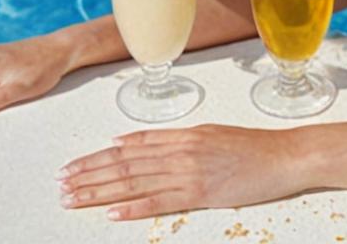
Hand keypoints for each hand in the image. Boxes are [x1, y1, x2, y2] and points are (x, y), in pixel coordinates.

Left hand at [56, 124, 306, 219]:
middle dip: (89, 174)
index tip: (74, 166)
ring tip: (73, 198)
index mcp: (184, 135)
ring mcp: (191, 171)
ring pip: (135, 181)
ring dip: (100, 190)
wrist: (286, 156)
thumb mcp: (211, 135)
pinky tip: (112, 212)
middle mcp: (182, 150)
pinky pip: (161, 201)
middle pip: (125, 164)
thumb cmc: (253, 148)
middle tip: (60, 184)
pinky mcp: (202, 191)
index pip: (130, 148)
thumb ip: (176, 140)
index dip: (98, 158)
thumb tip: (136, 144)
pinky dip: (134, 206)